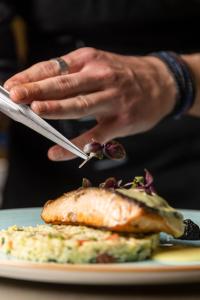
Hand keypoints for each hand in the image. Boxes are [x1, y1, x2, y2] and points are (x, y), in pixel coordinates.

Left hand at [4, 48, 176, 160]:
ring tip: (35, 112)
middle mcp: (101, 76)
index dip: (31, 76)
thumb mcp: (99, 64)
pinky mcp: (122, 121)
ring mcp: (113, 99)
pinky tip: (57, 151)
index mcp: (90, 60)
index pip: (55, 67)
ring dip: (56, 108)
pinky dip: (74, 145)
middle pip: (64, 84)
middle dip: (38, 90)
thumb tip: (40, 91)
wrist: (162, 82)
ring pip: (80, 105)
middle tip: (16, 96)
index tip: (12, 85)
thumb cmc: (124, 75)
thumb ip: (72, 76)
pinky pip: (95, 135)